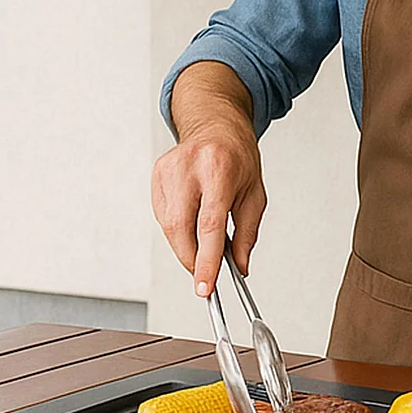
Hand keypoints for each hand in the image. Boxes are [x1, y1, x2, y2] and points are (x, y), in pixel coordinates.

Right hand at [151, 101, 265, 294]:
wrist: (216, 125)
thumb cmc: (238, 157)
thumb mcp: (255, 194)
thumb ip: (247, 233)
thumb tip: (240, 266)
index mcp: (219, 170)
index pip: (209, 225)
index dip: (206, 260)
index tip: (205, 287)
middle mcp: (190, 167)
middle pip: (181, 228)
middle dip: (191, 259)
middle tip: (204, 276)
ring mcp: (169, 169)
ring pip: (169, 225)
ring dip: (184, 245)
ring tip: (202, 245)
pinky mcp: (157, 173)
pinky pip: (162, 214)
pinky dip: (176, 229)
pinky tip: (190, 224)